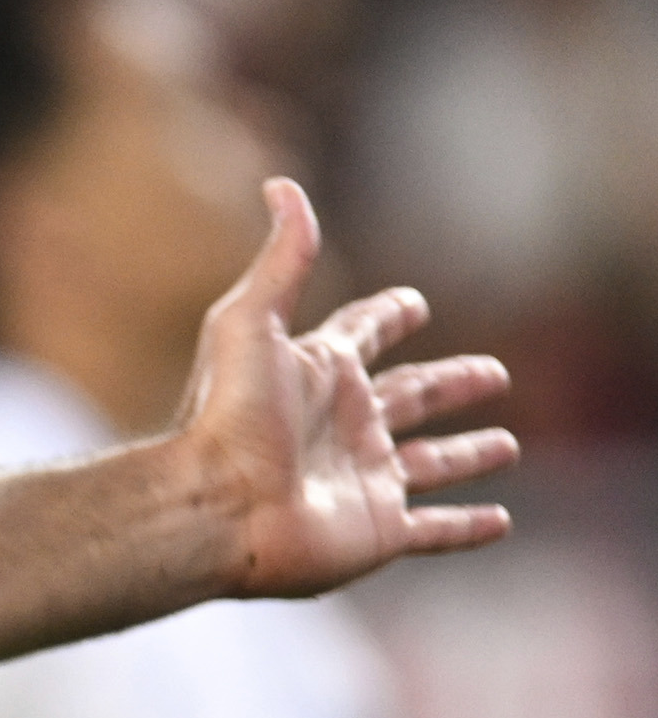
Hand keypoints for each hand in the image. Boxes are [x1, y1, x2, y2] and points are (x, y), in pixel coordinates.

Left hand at [176, 178, 515, 598]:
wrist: (212, 507)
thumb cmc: (227, 414)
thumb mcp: (250, 322)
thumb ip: (281, 258)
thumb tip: (282, 186)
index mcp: (319, 374)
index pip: (362, 335)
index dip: (387, 316)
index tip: (414, 304)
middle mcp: (343, 426)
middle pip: (411, 397)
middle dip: (449, 384)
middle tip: (493, 372)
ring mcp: (364, 480)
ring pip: (431, 464)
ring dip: (467, 455)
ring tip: (506, 445)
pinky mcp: (379, 531)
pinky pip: (437, 532)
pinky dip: (469, 529)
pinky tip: (501, 523)